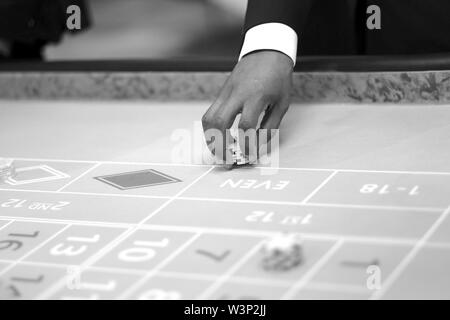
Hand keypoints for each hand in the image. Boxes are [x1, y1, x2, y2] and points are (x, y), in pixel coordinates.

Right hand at [202, 50, 292, 168]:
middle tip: (226, 159)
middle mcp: (237, 94)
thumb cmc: (278, 78)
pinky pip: (210, 113)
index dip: (246, 145)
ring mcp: (226, 93)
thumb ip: (270, 127)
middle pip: (219, 123)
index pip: (246, 126)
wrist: (267, 51)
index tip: (248, 156)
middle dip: (220, 145)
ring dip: (210, 138)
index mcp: (256, 96)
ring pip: (208, 118)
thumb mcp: (282, 103)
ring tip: (218, 151)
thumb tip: (257, 147)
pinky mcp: (221, 93)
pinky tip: (218, 138)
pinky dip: (211, 129)